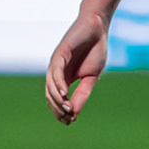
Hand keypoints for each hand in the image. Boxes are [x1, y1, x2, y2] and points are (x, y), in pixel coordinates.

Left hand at [46, 10, 109, 124]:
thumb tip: (74, 113)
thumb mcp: (91, 77)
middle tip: (68, 118)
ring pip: (51, 86)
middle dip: (58, 109)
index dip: (61, 112)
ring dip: (57, 100)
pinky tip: (64, 94)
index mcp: (64, 79)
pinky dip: (58, 84)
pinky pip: (55, 72)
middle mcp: (56, 73)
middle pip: (51, 96)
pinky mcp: (59, 54)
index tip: (71, 121)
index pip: (57, 100)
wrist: (97, 27)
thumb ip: (82, 93)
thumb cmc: (95, 50)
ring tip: (67, 110)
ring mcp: (56, 64)